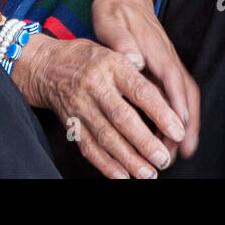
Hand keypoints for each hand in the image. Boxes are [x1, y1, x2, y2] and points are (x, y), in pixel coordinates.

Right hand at [10, 21, 189, 179]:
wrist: (46, 65)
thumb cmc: (88, 58)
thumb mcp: (113, 49)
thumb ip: (138, 69)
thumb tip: (166, 90)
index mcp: (111, 65)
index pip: (140, 90)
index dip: (160, 112)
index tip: (178, 131)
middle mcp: (95, 85)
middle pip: (122, 118)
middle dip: (145, 142)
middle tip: (164, 159)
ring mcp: (80, 106)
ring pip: (106, 137)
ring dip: (129, 159)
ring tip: (149, 173)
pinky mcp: (70, 123)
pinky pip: (88, 147)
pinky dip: (105, 165)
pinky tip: (122, 176)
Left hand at [93, 0, 199, 160]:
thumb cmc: (115, 9)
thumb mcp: (111, 21)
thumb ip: (121, 41)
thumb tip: (134, 62)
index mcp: (156, 50)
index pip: (172, 80)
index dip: (177, 105)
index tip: (178, 128)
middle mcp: (167, 59)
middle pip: (185, 94)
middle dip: (186, 124)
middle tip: (178, 153)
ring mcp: (168, 64)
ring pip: (185, 97)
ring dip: (185, 124)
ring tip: (179, 153)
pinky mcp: (164, 69)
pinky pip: (177, 95)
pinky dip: (180, 116)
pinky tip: (172, 135)